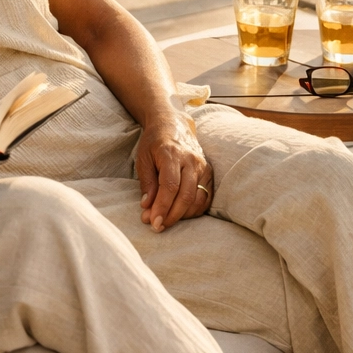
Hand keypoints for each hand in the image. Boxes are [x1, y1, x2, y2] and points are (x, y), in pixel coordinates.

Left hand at [135, 113, 212, 232]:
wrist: (173, 125)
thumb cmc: (154, 143)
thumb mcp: (143, 158)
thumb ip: (147, 183)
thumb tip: (147, 207)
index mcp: (172, 154)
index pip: (170, 186)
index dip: (162, 207)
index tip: (153, 222)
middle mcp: (191, 160)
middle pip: (186, 195)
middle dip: (172, 215)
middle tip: (158, 227)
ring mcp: (203, 167)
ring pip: (198, 199)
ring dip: (183, 216)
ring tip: (166, 221)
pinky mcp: (210, 174)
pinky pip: (206, 198)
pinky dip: (194, 211)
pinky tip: (181, 214)